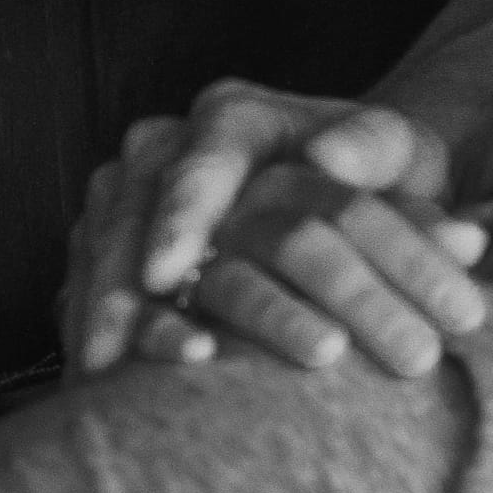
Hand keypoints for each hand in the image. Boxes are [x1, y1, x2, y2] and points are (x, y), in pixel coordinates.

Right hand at [59, 83, 487, 379]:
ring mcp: (133, 202)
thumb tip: (329, 157)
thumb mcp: (396, 148)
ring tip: (113, 370)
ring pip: (104, 259)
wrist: (360, 195)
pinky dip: (107, 331)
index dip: (180, 218)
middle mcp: (168, 152)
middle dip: (129, 286)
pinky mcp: (118, 252)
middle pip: (134, 219)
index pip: (200, 163)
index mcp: (234, 118)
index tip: (168, 271)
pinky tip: (110, 375)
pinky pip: (96, 290)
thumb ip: (372, 145)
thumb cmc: (383, 173)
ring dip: (110, 315)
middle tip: (129, 346)